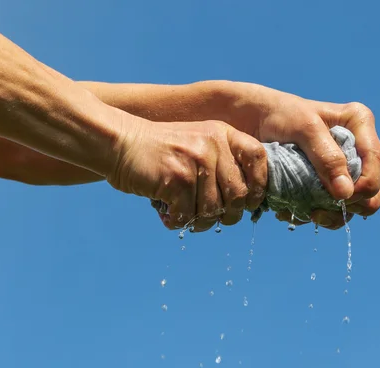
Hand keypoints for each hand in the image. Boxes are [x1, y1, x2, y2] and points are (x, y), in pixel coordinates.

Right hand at [107, 118, 267, 231]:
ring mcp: (195, 161)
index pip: (258, 158)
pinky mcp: (176, 179)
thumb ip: (221, 161)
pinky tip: (168, 215)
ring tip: (186, 217)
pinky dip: (178, 222)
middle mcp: (213, 145)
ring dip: (200, 222)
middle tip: (214, 219)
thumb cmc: (160, 150)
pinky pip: (188, 215)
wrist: (119, 142)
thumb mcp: (197, 142)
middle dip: (229, 215)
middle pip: (239, 194)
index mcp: (222, 134)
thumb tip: (246, 201)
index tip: (249, 202)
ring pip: (213, 209)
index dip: (260, 185)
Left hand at [219, 82, 379, 228]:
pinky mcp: (329, 183)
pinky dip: (320, 216)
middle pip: (374, 188)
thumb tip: (346, 194)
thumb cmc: (279, 114)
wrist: (253, 120)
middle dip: (351, 206)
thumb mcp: (303, 129)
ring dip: (333, 216)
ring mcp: (345, 167)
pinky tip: (297, 213)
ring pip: (356, 204)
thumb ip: (327, 158)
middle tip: (320, 212)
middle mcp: (358, 146)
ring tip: (307, 215)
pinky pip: (335, 208)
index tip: (341, 200)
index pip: (376, 163)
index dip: (366, 187)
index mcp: (360, 124)